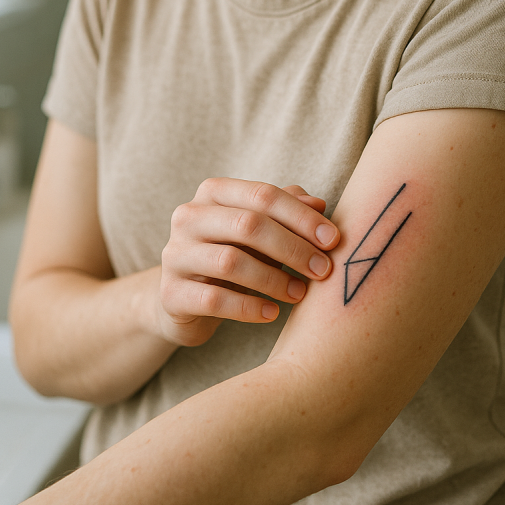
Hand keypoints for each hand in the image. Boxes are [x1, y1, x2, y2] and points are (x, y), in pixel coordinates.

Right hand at [155, 179, 339, 347]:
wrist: (184, 299)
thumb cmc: (232, 254)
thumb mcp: (259, 230)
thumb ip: (286, 212)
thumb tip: (319, 203)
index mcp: (213, 192)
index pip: (263, 195)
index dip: (301, 216)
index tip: (334, 239)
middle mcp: (189, 216)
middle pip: (248, 224)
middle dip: (292, 247)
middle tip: (323, 270)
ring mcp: (175, 254)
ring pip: (230, 262)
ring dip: (274, 279)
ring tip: (300, 293)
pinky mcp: (171, 293)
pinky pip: (214, 300)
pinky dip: (249, 307)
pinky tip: (273, 313)